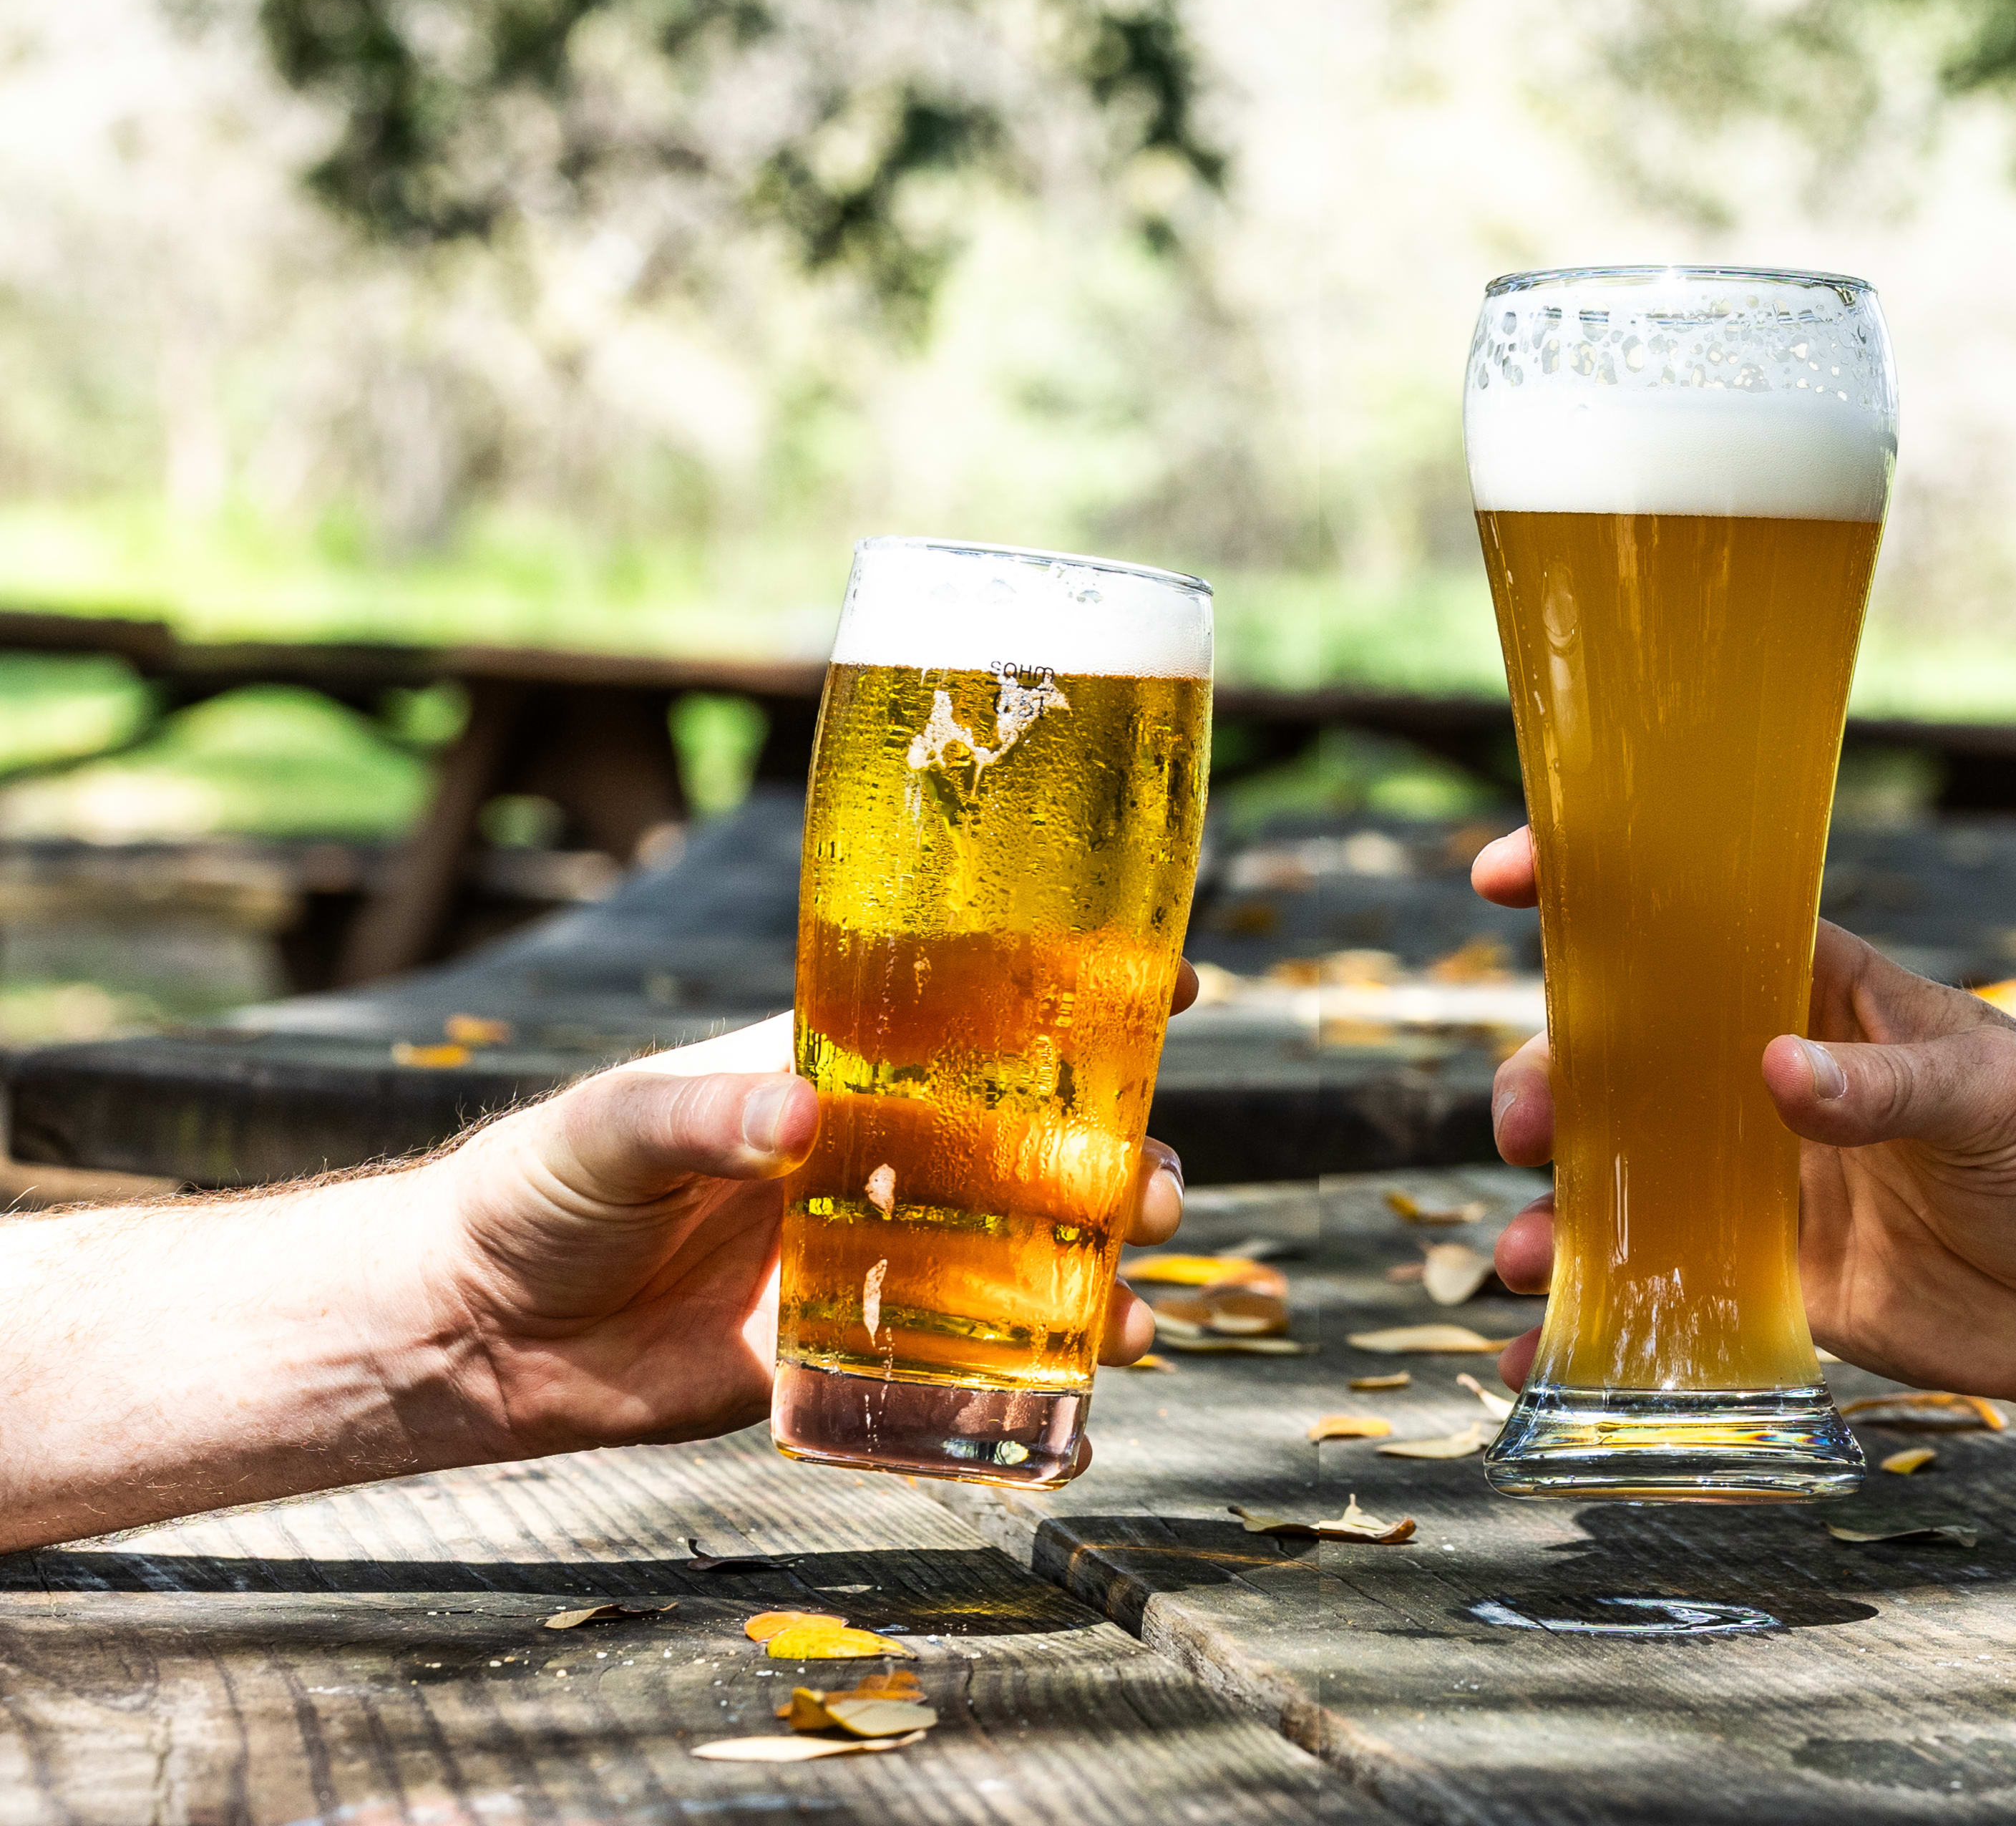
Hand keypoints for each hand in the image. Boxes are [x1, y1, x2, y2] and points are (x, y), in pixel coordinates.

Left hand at [407, 971, 1198, 1464]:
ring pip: (1012, 1263)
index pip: (969, 1023)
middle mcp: (866, 1165)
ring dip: (1089, 1280)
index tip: (1172, 980)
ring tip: (1134, 1311)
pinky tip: (1076, 1410)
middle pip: (1023, 1152)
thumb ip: (704, 1114)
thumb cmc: (534, 1192)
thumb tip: (802, 1113)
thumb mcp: (612, 1128)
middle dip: (1111, 1164)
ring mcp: (861, 1265)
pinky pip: (949, 1373)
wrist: (469, 1333)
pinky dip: (1020, 1391)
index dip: (1072, 998)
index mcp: (829, 1078)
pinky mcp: (834, 1359)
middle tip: (1155, 1188)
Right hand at [1469, 828, 2015, 1407]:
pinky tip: (1538, 1353)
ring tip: (1525, 1255)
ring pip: (1621, 1178)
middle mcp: (1767, 1081)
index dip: (1595, 889)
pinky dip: (1592, 1321)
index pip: (1692, 921)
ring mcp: (1760, 1182)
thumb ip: (1886, 1086)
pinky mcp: (1772, 1280)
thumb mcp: (1994, 1097)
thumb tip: (1777, 1072)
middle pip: (1625, 1062)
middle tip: (1533, 1124)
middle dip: (1553, 1083)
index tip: (1504, 877)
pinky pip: (1664, 1292)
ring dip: (1555, 1207)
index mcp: (1817, 995)